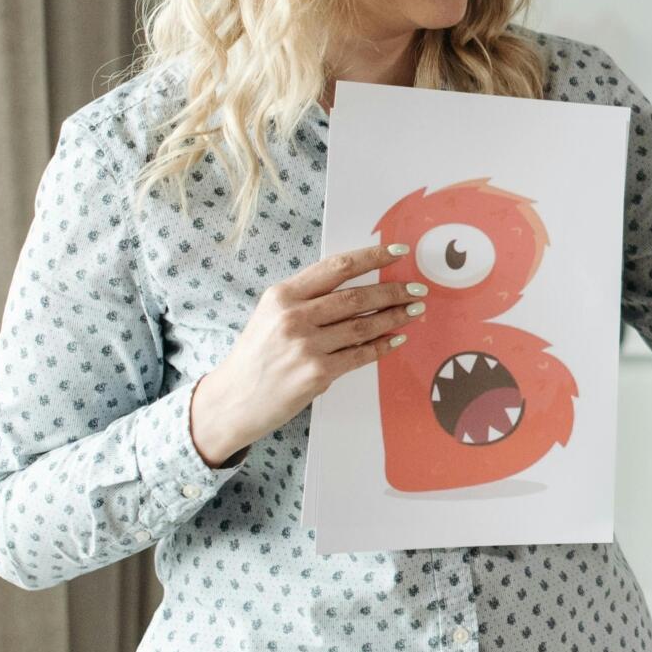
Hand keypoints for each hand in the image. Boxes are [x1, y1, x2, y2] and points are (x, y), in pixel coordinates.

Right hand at [187, 241, 431, 466]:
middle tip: (417, 289)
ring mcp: (306, 346)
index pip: (336, 267)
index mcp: (282, 295)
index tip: (398, 252)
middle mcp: (293, 317)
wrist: (234, 400)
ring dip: (395, 317)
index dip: (372, 257)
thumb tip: (357, 284)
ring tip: (415, 311)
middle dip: (393, 291)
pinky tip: (397, 338)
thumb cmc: (256, 355)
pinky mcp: (317, 373)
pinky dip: (383, 346)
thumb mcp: (271, 315)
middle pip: (356, 297)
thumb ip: (307, 299)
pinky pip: (361, 355)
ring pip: (363, 326)